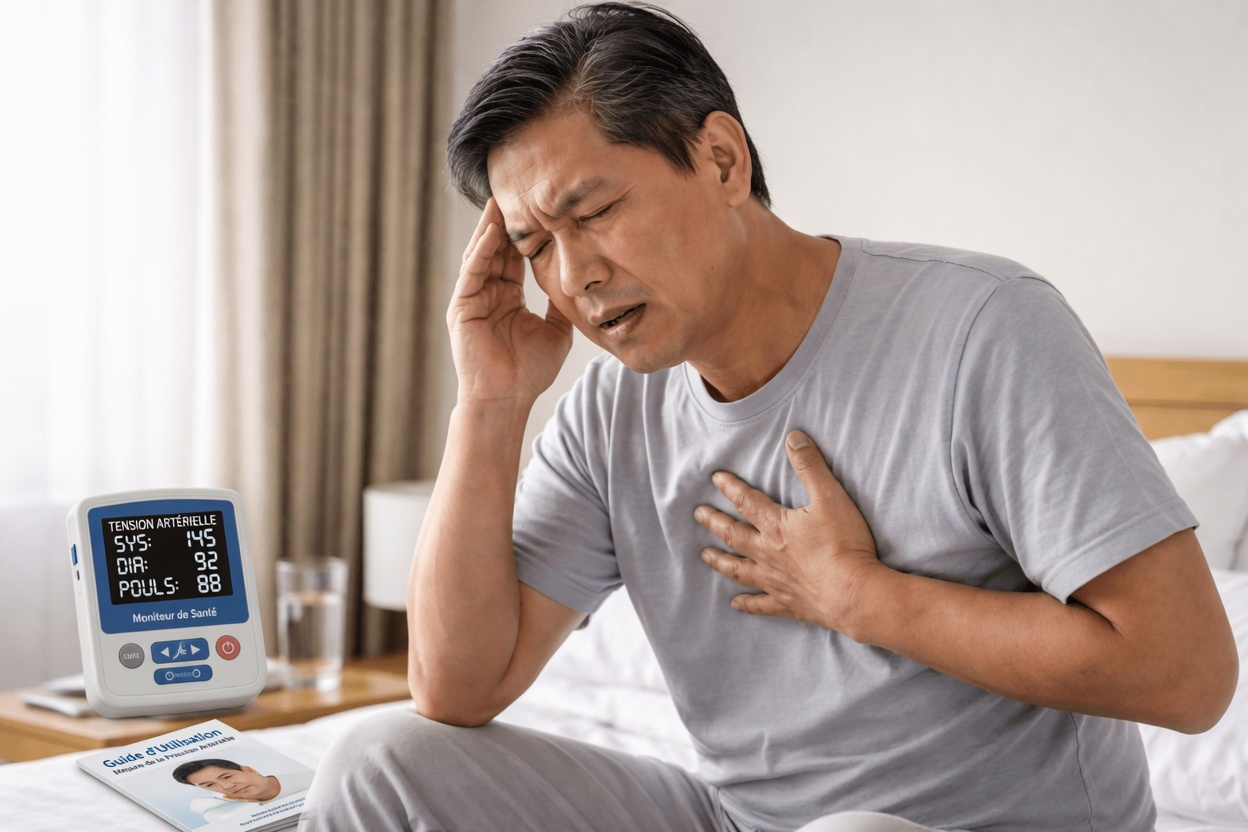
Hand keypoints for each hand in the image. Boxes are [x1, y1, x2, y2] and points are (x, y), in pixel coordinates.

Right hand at [448, 197, 573, 406]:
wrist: (507, 400)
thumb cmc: (529, 372)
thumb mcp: (555, 331)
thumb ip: (560, 305)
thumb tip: (577, 283)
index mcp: (508, 296)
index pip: (516, 255)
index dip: (528, 231)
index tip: (542, 205)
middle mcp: (488, 292)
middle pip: (498, 247)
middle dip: (507, 219)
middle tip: (518, 188)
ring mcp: (473, 298)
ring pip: (482, 254)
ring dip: (492, 227)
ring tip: (502, 198)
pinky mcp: (461, 307)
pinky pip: (471, 272)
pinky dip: (482, 252)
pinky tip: (493, 232)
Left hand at [694, 430, 885, 637]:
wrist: (853, 593)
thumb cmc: (844, 544)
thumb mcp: (830, 497)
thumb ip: (811, 467)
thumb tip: (793, 437)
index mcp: (777, 526)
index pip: (747, 502)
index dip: (731, 487)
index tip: (715, 479)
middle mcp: (768, 553)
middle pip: (734, 535)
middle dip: (715, 522)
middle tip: (698, 514)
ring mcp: (775, 581)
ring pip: (739, 569)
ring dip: (720, 561)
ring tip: (704, 555)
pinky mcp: (787, 604)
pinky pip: (760, 604)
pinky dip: (746, 603)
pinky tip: (735, 603)